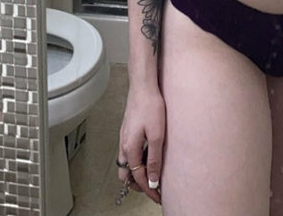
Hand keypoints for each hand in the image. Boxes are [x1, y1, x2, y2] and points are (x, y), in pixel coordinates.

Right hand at [117, 87, 165, 204]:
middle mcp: (123, 146)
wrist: (143, 87)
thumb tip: (153, 180)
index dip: (148, 190)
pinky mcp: (127, 131)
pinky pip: (128, 153)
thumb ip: (154, 159)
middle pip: (127, 175)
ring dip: (136, 173)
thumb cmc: (151, 107)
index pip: (138, 178)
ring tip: (152, 175)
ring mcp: (124, 138)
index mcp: (130, 149)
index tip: (158, 197)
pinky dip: (136, 161)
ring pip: (127, 164)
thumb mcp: (157, 135)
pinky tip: (148, 156)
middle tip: (154, 189)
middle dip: (139, 185)